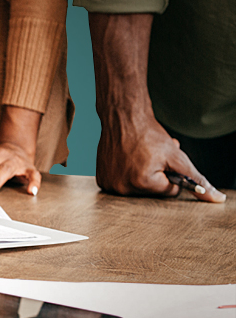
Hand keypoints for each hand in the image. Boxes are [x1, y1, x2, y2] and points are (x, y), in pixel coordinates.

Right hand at [97, 115, 224, 201]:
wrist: (122, 118)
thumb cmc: (148, 135)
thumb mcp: (177, 156)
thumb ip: (197, 179)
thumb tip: (216, 198)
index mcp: (142, 183)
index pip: (169, 191)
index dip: (170, 174)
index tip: (162, 160)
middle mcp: (122, 188)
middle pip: (152, 192)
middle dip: (156, 176)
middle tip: (151, 158)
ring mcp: (109, 184)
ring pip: (138, 188)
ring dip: (142, 175)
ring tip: (139, 157)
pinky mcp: (101, 180)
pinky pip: (122, 184)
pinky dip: (126, 174)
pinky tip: (126, 160)